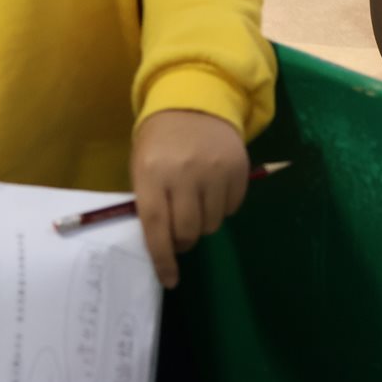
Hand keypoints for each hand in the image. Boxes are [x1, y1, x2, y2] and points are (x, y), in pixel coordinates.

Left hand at [131, 110, 247, 289]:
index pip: (156, 227)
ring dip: (203, 223)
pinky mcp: (239, 169)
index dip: (163, 259)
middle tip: (180, 233)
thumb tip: (162, 245)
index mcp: (152, 174)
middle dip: (183, 241)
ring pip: (212, 224)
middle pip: (188, 231)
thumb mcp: (143, 166)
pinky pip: (232, 208)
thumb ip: (149, 202)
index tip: (169, 279)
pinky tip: (213, 189)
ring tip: (196, 202)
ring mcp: (215, 171)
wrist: (196, 101)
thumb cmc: (160, 141)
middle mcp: (184, 174)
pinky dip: (222, 208)